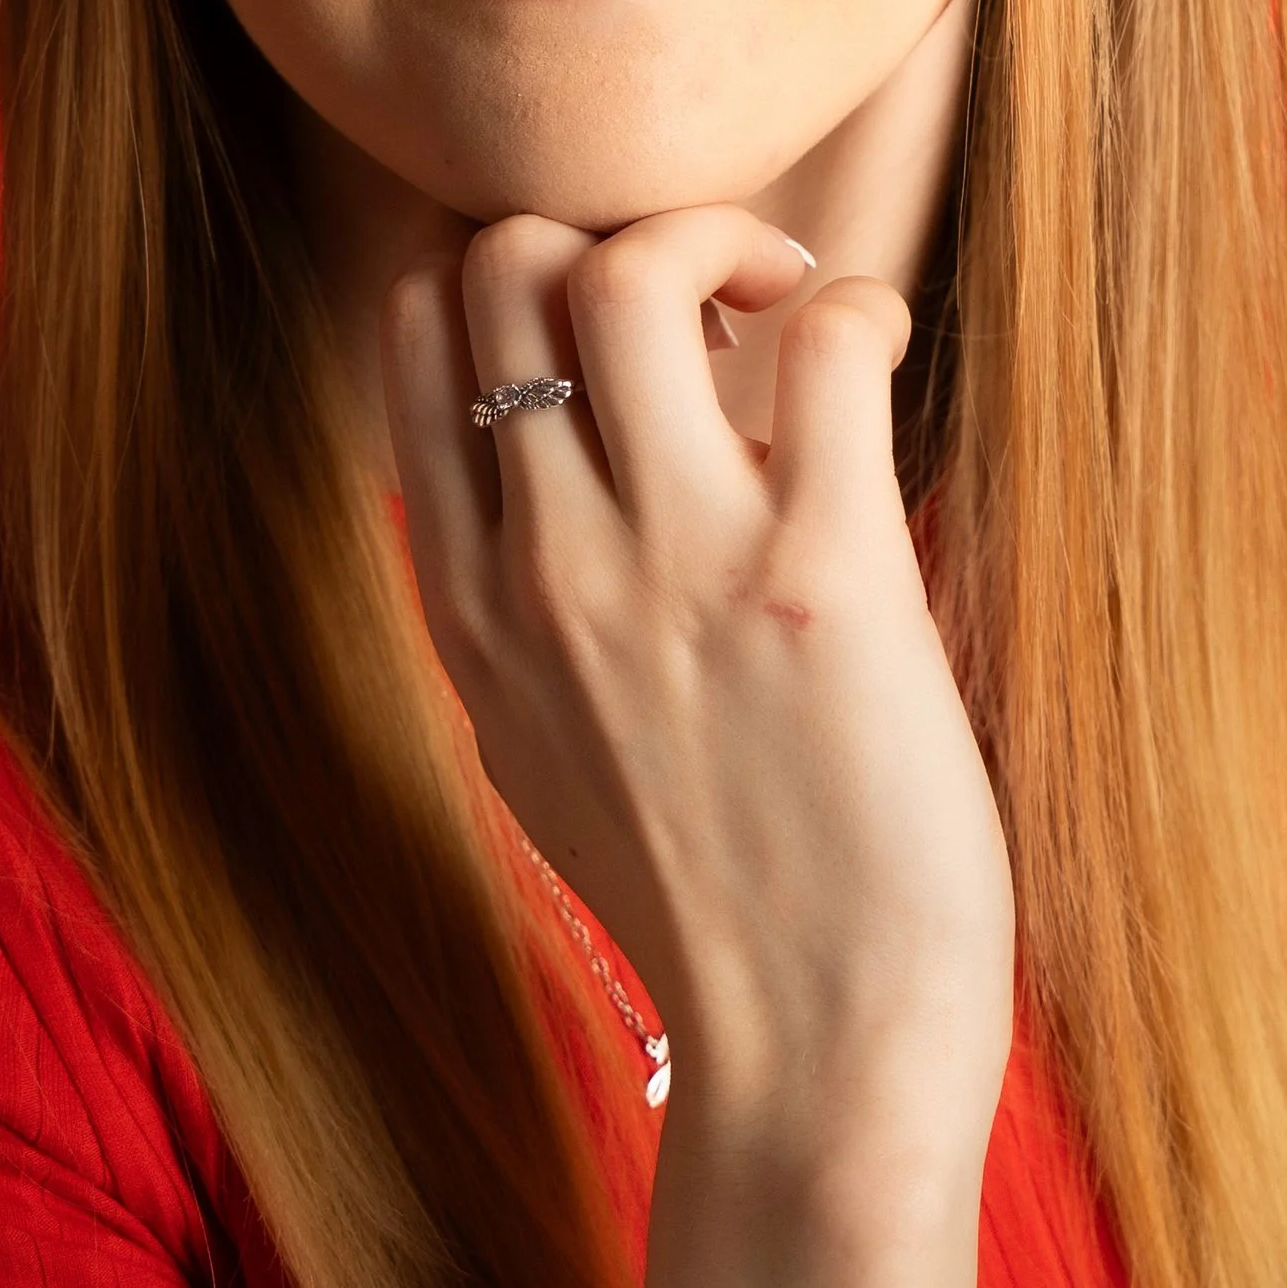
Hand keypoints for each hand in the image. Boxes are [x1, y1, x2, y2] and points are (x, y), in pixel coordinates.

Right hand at [381, 207, 1015, 1156]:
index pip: (409, 328)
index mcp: (470, 602)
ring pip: (629, 268)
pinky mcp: (821, 571)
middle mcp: (545, 564)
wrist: (816, 1057)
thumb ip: (513, 613)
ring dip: (726, 240)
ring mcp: (673, 563)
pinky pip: (824, 339)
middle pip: (505, 262)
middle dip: (614, 230)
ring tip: (789, 308)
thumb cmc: (709, 902)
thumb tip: (536, 489)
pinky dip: (856, 305)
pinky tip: (877, 357)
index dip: (509, 271)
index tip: (611, 323)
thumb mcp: (537, 750)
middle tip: (718, 305)